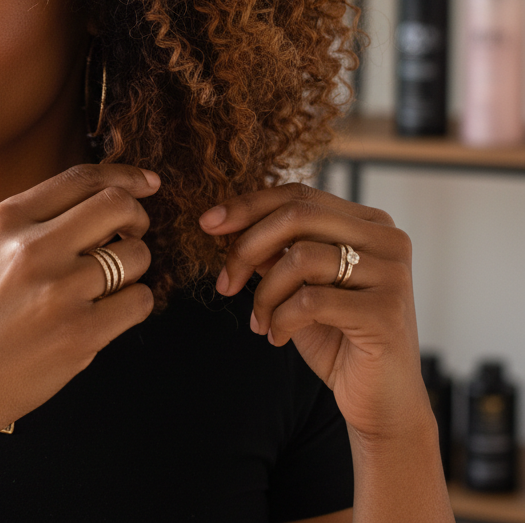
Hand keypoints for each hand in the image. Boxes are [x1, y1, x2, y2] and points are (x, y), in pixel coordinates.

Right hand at [0, 164, 159, 437]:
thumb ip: (33, 218)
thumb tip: (100, 196)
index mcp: (6, 220)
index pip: (81, 178)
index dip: (124, 176)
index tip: (147, 183)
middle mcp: (32, 248)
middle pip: (117, 205)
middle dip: (137, 216)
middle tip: (133, 233)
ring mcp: (58, 291)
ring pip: (135, 254)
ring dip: (135, 266)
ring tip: (112, 282)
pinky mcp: (80, 333)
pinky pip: (139, 300)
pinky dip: (135, 303)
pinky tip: (112, 311)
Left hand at [199, 182, 431, 441]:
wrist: (381, 404)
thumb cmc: (337, 339)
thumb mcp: (297, 285)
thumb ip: (273, 250)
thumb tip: (225, 220)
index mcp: (369, 223)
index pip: (299, 196)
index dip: (248, 206)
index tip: (208, 223)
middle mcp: (389, 240)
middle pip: (298, 216)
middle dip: (247, 246)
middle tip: (224, 282)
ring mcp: (393, 274)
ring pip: (301, 257)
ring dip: (265, 292)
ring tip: (260, 320)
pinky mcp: (387, 312)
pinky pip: (311, 300)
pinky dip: (282, 319)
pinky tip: (277, 337)